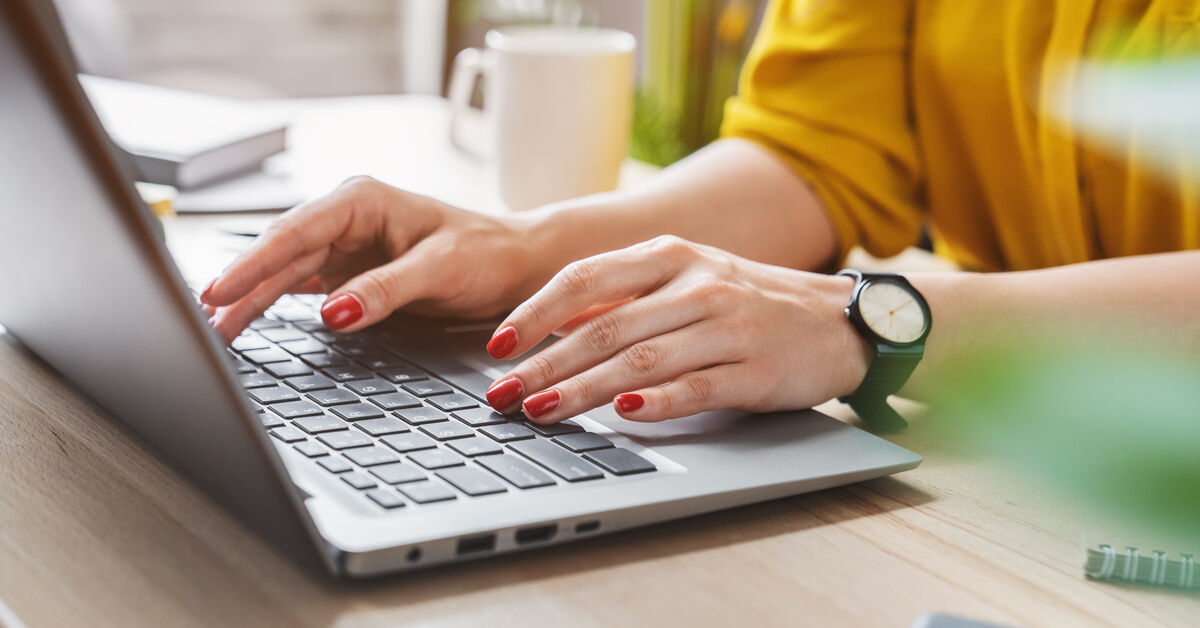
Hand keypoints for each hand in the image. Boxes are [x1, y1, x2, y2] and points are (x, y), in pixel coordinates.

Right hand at [201, 176, 546, 341]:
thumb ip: (386, 290)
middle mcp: (346, 219)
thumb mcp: (439, 270)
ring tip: (216, 329)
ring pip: (283, 273)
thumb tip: (334, 312)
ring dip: (249, 299)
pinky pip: (299, 287)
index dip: (253, 262)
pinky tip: (244, 321)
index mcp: (362, 201)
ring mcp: (344, 246)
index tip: (220, 289)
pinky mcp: (348, 272)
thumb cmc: (486, 254)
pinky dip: (272, 305)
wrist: (514, 266)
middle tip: (204, 319)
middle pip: (279, 253)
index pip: (295, 232)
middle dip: (240, 284)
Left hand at [482, 235, 872, 422]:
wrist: (839, 320)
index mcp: (670, 255)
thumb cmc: (749, 302)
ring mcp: (728, 325)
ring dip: (583, 389)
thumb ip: (626, 297)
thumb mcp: (687, 280)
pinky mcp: (755, 369)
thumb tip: (551, 327)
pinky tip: (622, 416)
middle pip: (604, 326)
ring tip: (541, 410)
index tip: (497, 347)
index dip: (534, 312)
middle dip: (544, 363)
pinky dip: (656, 402)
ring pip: (641, 359)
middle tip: (502, 395)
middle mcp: (696, 284)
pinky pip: (697, 386)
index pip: (585, 277)